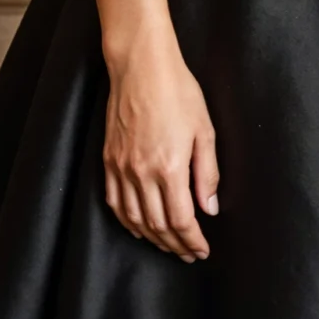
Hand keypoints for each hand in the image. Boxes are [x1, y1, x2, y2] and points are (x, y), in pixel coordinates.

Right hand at [102, 27, 219, 261]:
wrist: (140, 65)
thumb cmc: (177, 90)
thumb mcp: (203, 129)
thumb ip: (207, 173)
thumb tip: (210, 208)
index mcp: (169, 167)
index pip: (181, 220)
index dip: (192, 240)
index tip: (202, 249)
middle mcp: (142, 172)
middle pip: (157, 225)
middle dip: (175, 245)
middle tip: (189, 253)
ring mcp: (121, 167)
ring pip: (134, 219)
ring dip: (152, 238)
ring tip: (168, 245)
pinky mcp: (108, 159)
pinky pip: (114, 201)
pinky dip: (127, 221)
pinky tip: (137, 226)